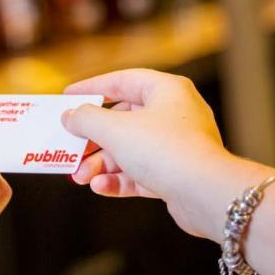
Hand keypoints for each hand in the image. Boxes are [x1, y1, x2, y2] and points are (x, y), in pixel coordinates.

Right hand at [62, 69, 262, 238]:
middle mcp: (175, 114)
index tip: (68, 97)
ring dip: (102, 164)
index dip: (92, 87)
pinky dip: (119, 179)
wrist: (206, 194)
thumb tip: (71, 117)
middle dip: (94, 139)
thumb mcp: (115, 129)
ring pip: (130, 150)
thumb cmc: (164, 150)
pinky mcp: (177, 175)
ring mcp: (177, 145)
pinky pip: (141, 172)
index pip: (123, 80)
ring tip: (80, 177)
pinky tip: (100, 187)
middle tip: (70, 149)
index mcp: (167, 90)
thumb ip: (86, 119)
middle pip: (123, 120)